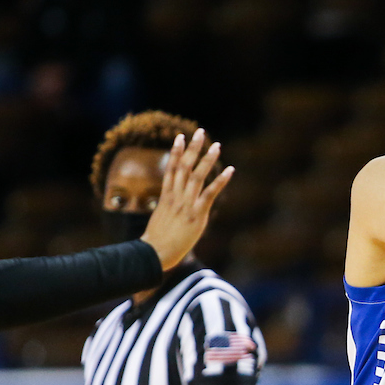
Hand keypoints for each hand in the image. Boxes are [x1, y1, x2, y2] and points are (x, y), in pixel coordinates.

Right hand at [141, 128, 233, 270]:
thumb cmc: (157, 241)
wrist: (155, 252)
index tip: (180, 137)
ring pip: (197, 175)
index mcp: (166, 196)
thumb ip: (167, 208)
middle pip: (184, 166)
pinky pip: (210, 193)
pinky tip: (230, 170)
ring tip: (217, 146)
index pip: (171, 168)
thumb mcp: (160, 219)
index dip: (176, 152)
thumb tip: (171, 206)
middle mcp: (176, 196)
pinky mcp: (197, 213)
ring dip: (207, 159)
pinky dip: (220, 181)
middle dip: (192, 148)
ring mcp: (186, 204)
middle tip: (200, 132)